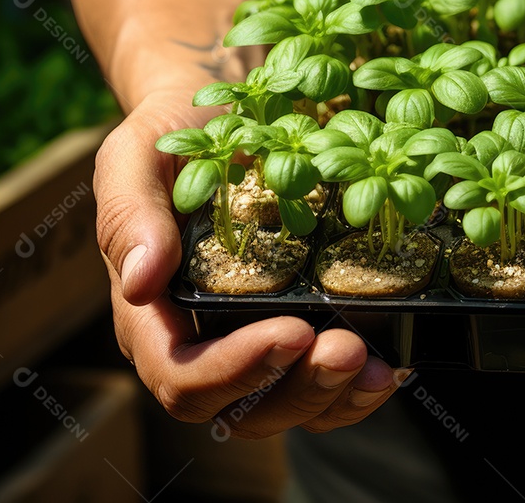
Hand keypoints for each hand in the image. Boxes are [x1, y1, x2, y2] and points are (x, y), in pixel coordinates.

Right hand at [96, 87, 406, 438]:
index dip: (235, 371)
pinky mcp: (304, 330)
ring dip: (338, 398)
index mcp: (155, 316)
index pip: (183, 377)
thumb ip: (131, 216)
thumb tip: (140, 285)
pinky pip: (328, 388)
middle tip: (348, 347)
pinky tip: (393, 364)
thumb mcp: (138, 157)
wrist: (229, 113)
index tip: (291, 331)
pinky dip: (361, 388)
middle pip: (244, 410)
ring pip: (292, 407)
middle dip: (300, 388)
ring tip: (379, 366)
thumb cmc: (178, 134)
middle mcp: (204, 343)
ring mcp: (257, 342)